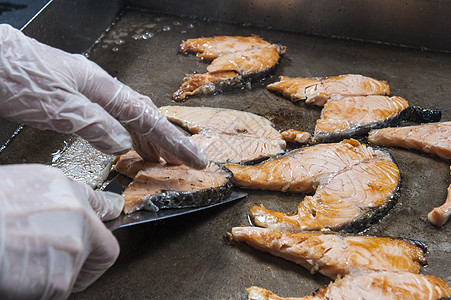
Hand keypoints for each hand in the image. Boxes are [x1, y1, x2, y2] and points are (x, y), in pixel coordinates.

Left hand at [0, 24, 206, 168]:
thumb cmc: (15, 75)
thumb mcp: (56, 106)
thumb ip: (94, 124)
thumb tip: (124, 144)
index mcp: (102, 87)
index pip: (148, 119)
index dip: (174, 141)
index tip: (195, 158)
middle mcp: (100, 87)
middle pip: (144, 116)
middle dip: (168, 141)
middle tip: (185, 162)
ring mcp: (88, 92)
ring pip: (129, 118)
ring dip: (148, 140)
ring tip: (160, 160)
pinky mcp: (74, 98)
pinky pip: (111, 119)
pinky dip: (124, 135)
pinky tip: (125, 145)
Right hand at [0, 164, 123, 298]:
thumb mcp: (17, 185)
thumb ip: (48, 197)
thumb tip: (58, 207)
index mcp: (61, 187)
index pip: (100, 204)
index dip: (107, 214)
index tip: (113, 217)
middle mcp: (76, 215)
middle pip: (103, 246)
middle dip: (89, 259)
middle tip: (64, 264)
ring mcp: (72, 248)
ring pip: (77, 271)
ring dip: (57, 273)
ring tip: (24, 264)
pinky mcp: (60, 280)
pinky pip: (60, 290)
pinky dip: (42, 289)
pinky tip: (21, 275)